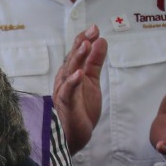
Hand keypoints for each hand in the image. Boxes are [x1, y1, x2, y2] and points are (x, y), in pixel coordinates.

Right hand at [53, 25, 104, 154]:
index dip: (84, 40)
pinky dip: (72, 83)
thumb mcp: (92, 81)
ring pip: (69, 72)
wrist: (72, 137)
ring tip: (86, 45)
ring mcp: (64, 93)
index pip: (76, 54)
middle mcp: (65, 81)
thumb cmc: (80, 109)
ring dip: (76, 59)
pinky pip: (68, 93)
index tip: (94, 29)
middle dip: (81, 44)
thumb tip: (100, 41)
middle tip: (92, 31)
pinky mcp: (66, 106)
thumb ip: (95, 62)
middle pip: (72, 59)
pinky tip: (78, 75)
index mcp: (71, 74)